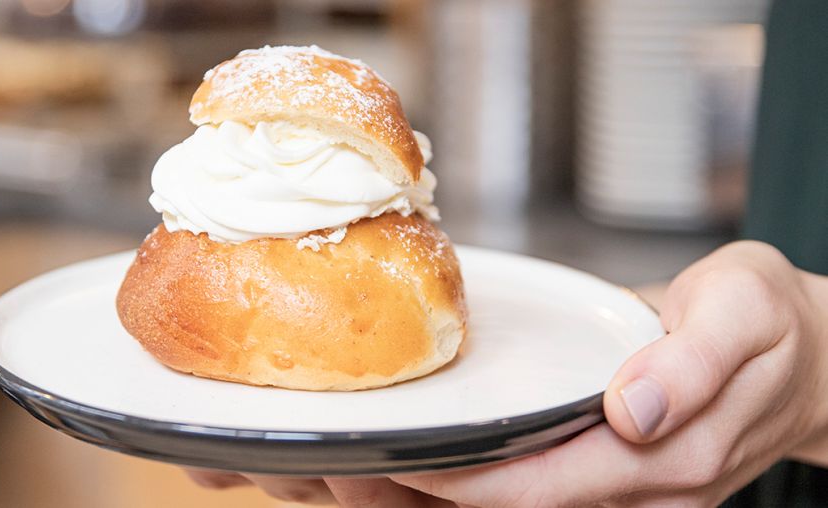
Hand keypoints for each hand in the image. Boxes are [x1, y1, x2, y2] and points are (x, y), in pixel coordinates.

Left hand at [385, 240, 827, 505]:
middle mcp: (642, 492)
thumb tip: (635, 408)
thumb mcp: (745, 312)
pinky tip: (425, 462)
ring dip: (438, 500)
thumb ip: (695, 360)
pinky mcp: (616, 480)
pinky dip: (473, 485)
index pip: (541, 486)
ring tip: (358, 472)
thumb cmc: (770, 324)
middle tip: (346, 470)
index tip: (393, 458)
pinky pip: (536, 493)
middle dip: (429, 497)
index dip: (461, 480)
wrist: (805, 356)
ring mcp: (629, 494)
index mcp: (668, 455)